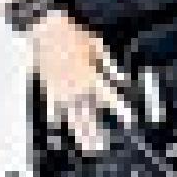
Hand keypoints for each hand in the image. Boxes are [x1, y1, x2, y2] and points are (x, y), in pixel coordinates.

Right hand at [29, 9, 132, 153]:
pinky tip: (61, 126)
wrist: (47, 30)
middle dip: (95, 133)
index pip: (110, 98)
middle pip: (89, 116)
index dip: (121, 110)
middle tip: (101, 147)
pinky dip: (57, 117)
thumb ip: (110, 65)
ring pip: (71, 117)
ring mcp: (61, 90)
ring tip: (86, 146)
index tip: (129, 120)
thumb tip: (121, 78)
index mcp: (91, 77)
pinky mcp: (48, 88)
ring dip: (79, 132)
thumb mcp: (98, 47)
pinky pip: (53, 108)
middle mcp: (76, 88)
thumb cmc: (74, 35)